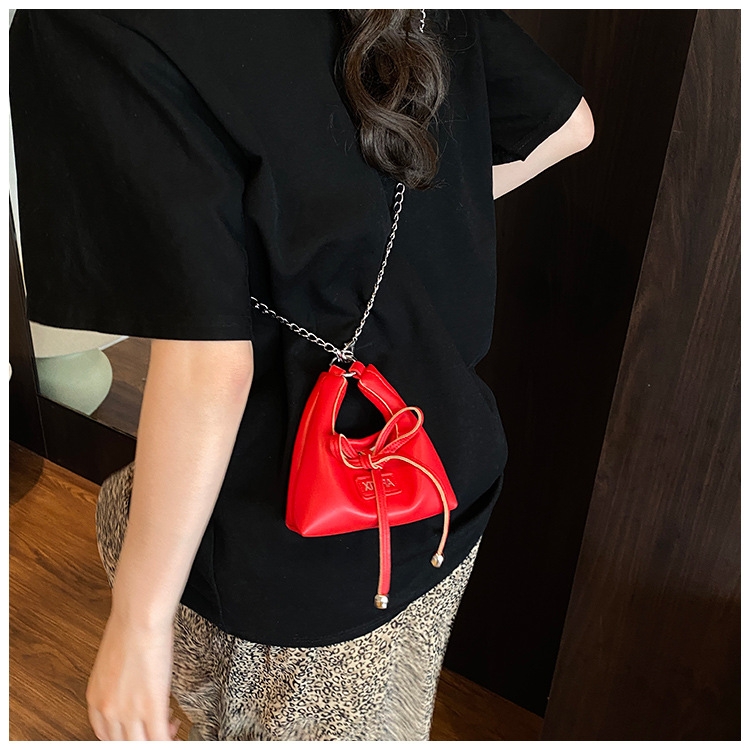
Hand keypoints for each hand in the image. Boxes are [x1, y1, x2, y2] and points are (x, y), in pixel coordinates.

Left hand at [86, 608, 179, 740]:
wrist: (139, 617)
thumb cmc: (129, 626)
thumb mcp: (113, 660)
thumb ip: (118, 679)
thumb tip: (132, 680)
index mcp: (96, 696)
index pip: (104, 734)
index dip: (125, 735)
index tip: (138, 729)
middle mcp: (108, 708)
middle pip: (122, 743)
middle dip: (143, 739)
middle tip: (160, 728)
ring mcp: (128, 711)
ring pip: (141, 744)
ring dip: (158, 739)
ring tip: (171, 726)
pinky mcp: (151, 707)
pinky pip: (160, 739)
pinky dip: (170, 741)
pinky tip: (177, 734)